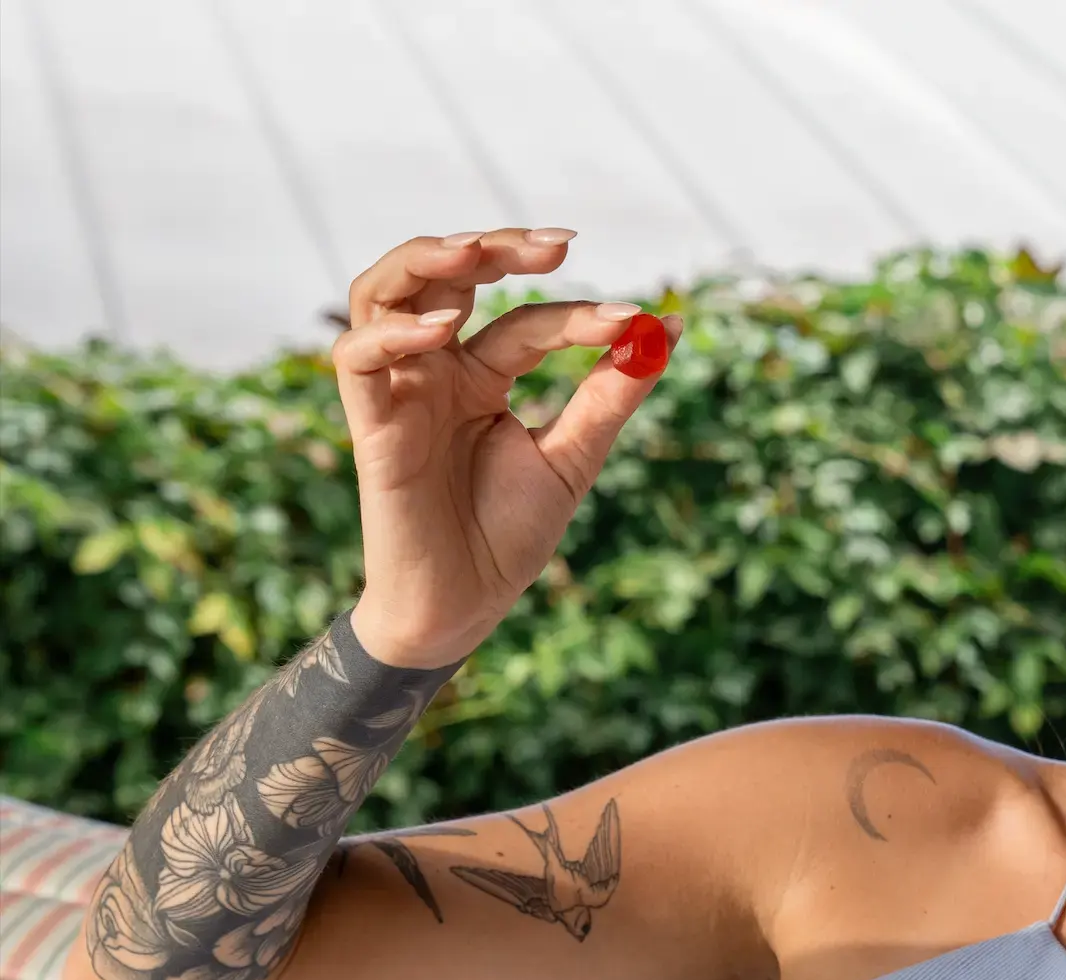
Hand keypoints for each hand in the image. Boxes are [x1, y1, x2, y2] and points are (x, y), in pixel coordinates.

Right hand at [332, 227, 680, 669]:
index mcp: (481, 375)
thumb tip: (667, 324)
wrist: (465, 607)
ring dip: (429, 260)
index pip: (525, 321)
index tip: (635, 319)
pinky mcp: (370, 422)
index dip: (578, 315)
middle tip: (558, 245)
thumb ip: (610, 394)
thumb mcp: (571, 458)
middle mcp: (435, 370)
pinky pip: (356, 357)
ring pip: (383, 290)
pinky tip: (442, 331)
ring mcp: (399, 390)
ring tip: (481, 252)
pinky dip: (393, 334)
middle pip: (445, 275)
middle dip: (496, 248)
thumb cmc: (508, 538)